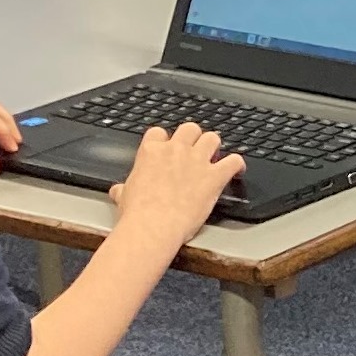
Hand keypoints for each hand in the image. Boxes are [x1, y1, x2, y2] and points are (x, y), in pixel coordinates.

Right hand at [110, 122, 244, 245]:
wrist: (152, 227)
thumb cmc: (137, 214)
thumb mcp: (124, 196)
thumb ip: (123, 189)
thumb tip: (118, 191)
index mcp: (151, 152)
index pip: (159, 133)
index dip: (165, 141)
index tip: (168, 149)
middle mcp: (175, 150)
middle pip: (190, 128)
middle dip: (194, 138)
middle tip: (194, 150)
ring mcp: (196, 161)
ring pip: (213, 137)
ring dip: (214, 146)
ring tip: (215, 156)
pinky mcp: (214, 176)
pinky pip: (234, 160)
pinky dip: (237, 164)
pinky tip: (237, 170)